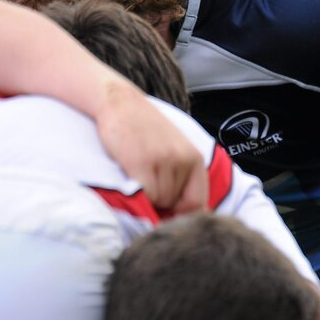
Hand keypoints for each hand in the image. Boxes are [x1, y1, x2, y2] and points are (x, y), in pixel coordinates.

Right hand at [95, 79, 207, 214]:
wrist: (121, 103)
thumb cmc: (145, 131)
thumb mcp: (175, 150)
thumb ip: (182, 177)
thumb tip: (184, 214)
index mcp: (196, 159)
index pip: (199, 203)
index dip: (183, 216)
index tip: (169, 215)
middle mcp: (184, 160)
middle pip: (176, 204)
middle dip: (162, 202)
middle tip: (147, 180)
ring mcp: (164, 161)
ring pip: (161, 201)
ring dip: (148, 197)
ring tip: (139, 173)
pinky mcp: (142, 162)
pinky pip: (146, 196)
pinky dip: (138, 194)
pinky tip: (132, 174)